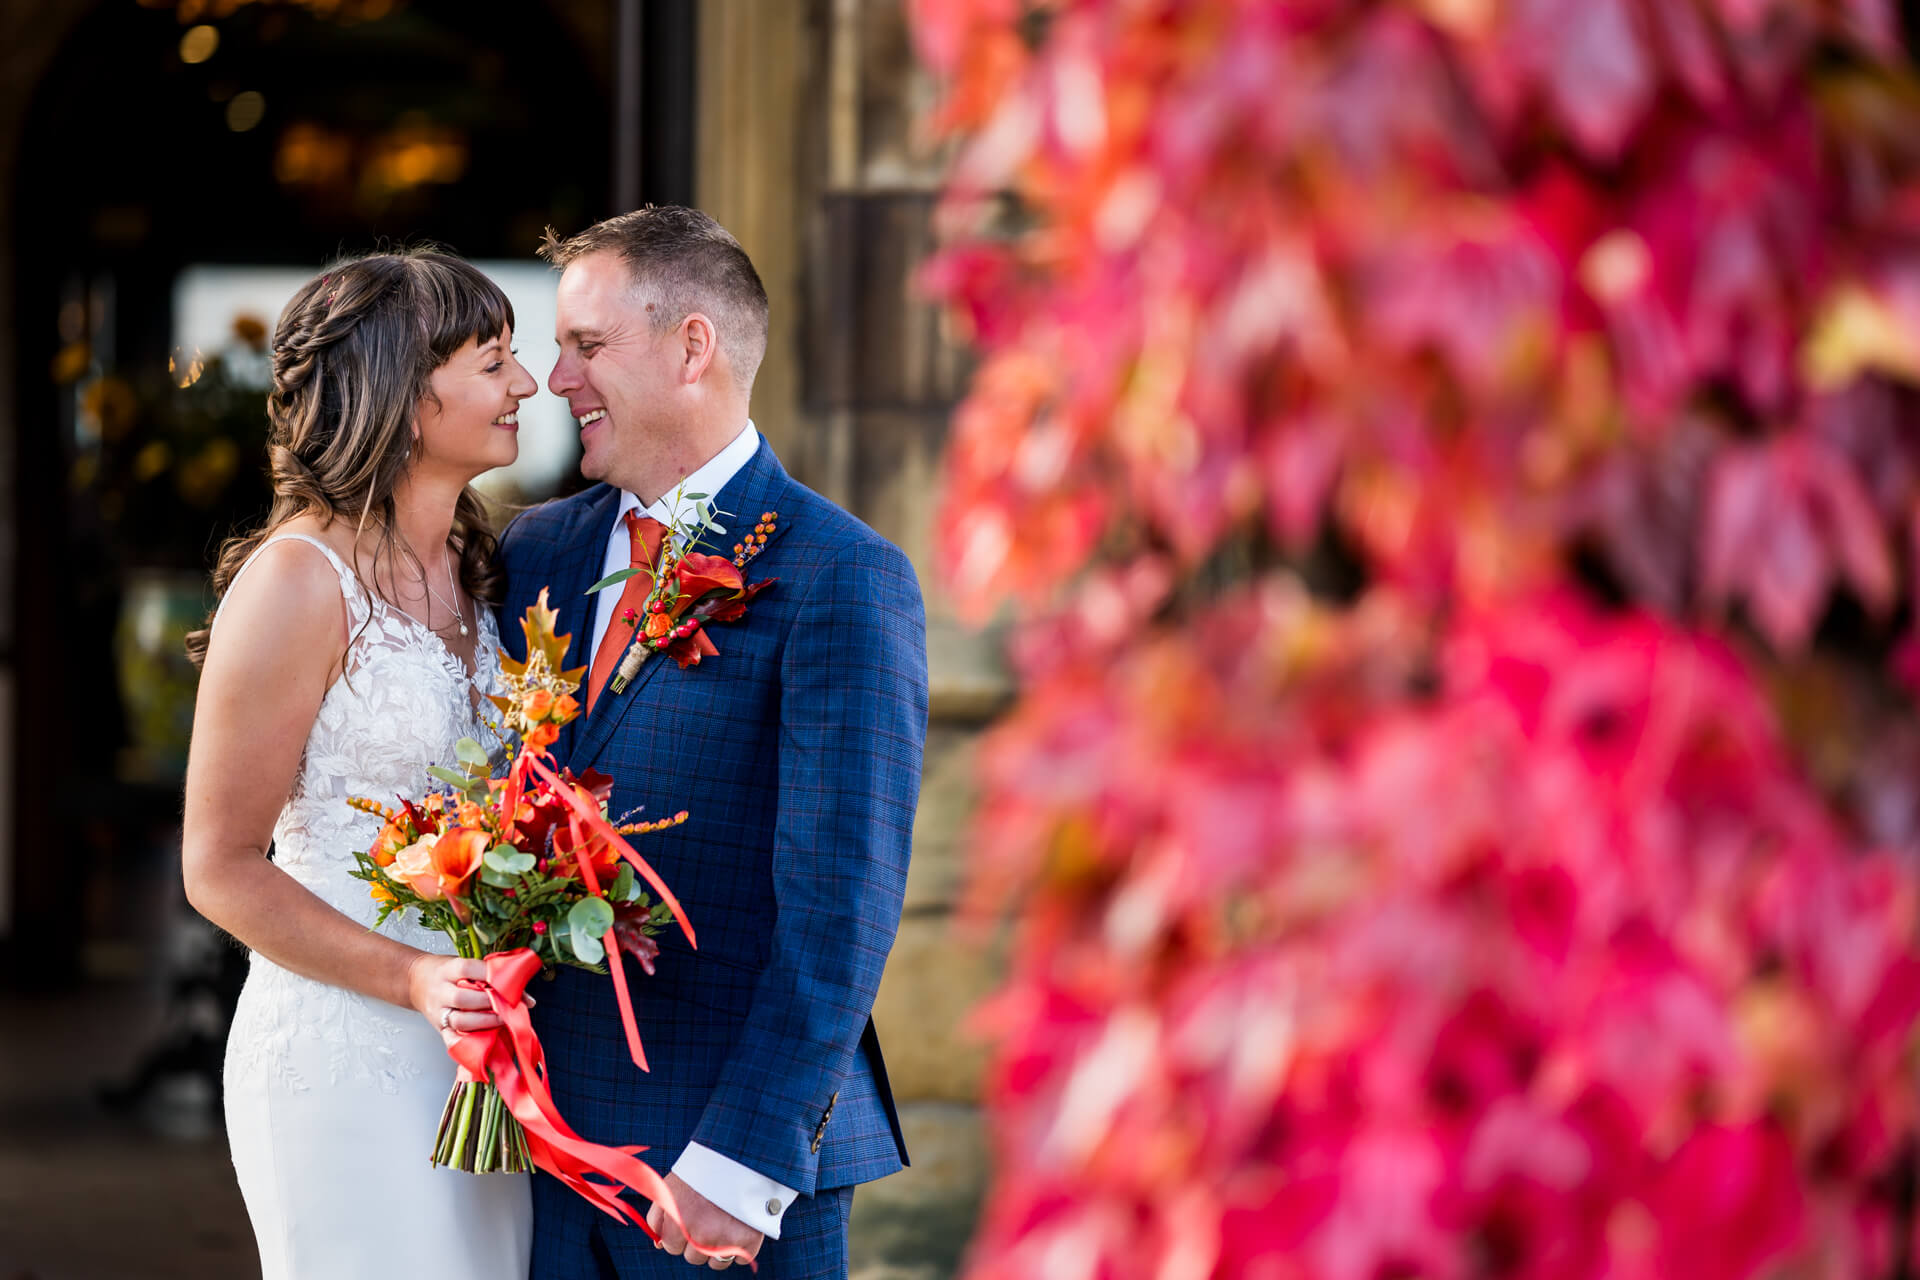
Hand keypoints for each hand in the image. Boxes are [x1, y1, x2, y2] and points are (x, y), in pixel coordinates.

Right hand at [406, 953, 500, 1047]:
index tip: (508, 979)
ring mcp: (438, 1012)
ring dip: (484, 1022)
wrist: (416, 981)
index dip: (489, 975)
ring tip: (502, 1020)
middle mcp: (441, 991)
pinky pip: (453, 1039)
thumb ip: (490, 976)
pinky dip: (470, 1042)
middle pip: (462, 998)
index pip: (467, 969)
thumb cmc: (447, 973)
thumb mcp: (464, 965)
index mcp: (448, 970)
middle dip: (488, 1002)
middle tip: (509, 1004)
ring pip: (459, 1021)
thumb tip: (527, 998)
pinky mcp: (439, 1028)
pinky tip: (485, 1040)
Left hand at [647, 1171, 763, 1269]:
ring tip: (724, 1222)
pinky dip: (741, 1248)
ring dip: (718, 1248)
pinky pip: (740, 1259)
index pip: (671, 1246)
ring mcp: (725, 1239)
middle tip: (708, 1218)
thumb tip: (659, 1245)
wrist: (740, 1154)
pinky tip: (740, 1228)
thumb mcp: (673, 1186)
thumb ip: (658, 1217)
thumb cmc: (703, 1170)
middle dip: (698, 1242)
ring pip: (716, 1262)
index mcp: (678, 1220)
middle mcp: (700, 1233)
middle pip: (693, 1257)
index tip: (688, 1220)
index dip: (678, 1234)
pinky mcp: (749, 1240)